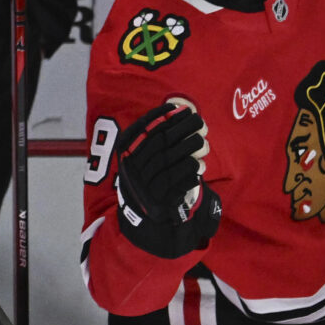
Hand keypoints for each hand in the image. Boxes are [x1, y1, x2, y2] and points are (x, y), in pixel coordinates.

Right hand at [111, 98, 220, 258]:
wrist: (143, 217)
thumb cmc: (149, 179)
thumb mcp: (143, 159)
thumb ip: (155, 138)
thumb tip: (174, 109)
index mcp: (124, 158)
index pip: (140, 130)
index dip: (159, 117)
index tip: (179, 108)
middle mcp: (130, 172)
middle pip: (158, 143)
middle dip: (180, 128)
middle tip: (198, 120)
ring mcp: (143, 187)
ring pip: (168, 161)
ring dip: (188, 148)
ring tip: (201, 140)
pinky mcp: (158, 202)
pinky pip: (177, 182)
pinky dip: (189, 172)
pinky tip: (198, 166)